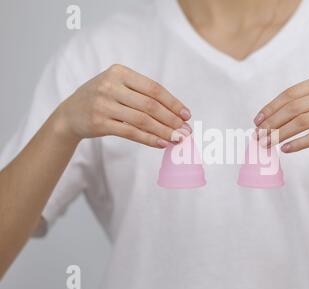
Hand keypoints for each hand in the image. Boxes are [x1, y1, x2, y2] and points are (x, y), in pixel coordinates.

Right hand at [54, 64, 191, 147]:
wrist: (70, 113)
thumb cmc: (102, 98)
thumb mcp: (118, 86)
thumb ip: (142, 94)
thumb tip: (176, 113)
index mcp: (120, 72)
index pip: (154, 88)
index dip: (173, 102)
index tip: (186, 115)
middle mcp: (110, 85)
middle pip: (150, 105)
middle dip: (172, 120)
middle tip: (186, 131)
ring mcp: (103, 104)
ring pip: (142, 120)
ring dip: (164, 131)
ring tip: (178, 139)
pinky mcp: (99, 122)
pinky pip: (130, 132)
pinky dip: (149, 139)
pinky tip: (162, 144)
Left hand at [254, 72, 308, 158]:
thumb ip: (300, 105)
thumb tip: (265, 121)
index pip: (290, 93)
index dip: (271, 108)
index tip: (257, 121)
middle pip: (294, 108)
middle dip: (272, 123)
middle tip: (259, 136)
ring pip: (302, 122)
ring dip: (280, 134)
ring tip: (267, 144)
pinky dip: (297, 144)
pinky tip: (285, 149)